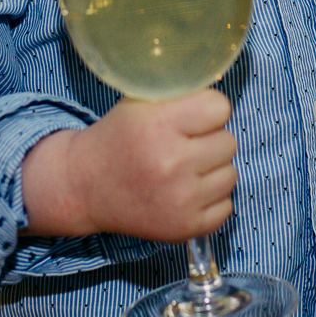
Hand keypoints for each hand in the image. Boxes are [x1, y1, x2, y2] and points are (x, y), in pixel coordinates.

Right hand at [21, 90, 235, 241]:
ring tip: (183, 169)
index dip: (207, 110)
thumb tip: (222, 88)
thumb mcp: (140, 103)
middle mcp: (172, 163)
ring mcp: (181, 200)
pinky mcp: (186, 228)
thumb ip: (180, 94)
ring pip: (230, 174)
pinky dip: (209, 200)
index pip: (220, 107)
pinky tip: (184, 192)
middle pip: (229, 141)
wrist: (85, 187)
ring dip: (211, 170)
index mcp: (160, 125)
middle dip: (208, 140)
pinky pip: (226, 206)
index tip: (191, 117)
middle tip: (183, 145)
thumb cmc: (118, 138)